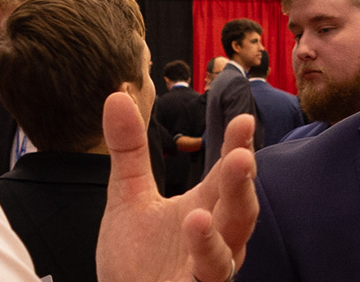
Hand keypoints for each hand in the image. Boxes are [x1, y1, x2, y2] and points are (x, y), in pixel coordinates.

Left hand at [98, 94, 261, 281]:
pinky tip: (197, 223)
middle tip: (241, 154)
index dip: (237, 148)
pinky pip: (212, 272)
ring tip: (230, 180)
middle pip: (239, 205)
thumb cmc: (136, 259)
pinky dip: (208, 249)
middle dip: (242, 180)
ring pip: (233, 239)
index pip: (227, 174)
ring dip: (234, 211)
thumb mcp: (128, 197)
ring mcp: (210, 265)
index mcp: (206, 207)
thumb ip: (128, 150)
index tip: (242, 120)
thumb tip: (117, 95)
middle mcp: (217, 235)